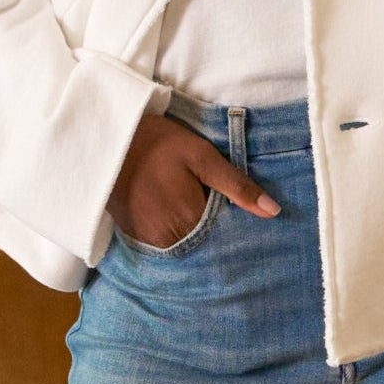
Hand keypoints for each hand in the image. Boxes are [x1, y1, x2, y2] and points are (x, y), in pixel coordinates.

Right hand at [108, 112, 279, 249]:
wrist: (110, 140)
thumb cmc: (159, 144)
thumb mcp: (201, 156)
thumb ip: (237, 185)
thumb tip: (273, 211)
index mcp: (191, 220)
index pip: (225, 237)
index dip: (234, 224)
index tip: (239, 214)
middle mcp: (170, 240)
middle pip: (205, 242)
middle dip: (214, 228)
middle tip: (208, 200)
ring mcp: (150, 242)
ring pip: (185, 243)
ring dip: (194, 230)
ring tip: (190, 203)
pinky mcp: (135, 238)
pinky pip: (165, 242)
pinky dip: (174, 230)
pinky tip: (173, 209)